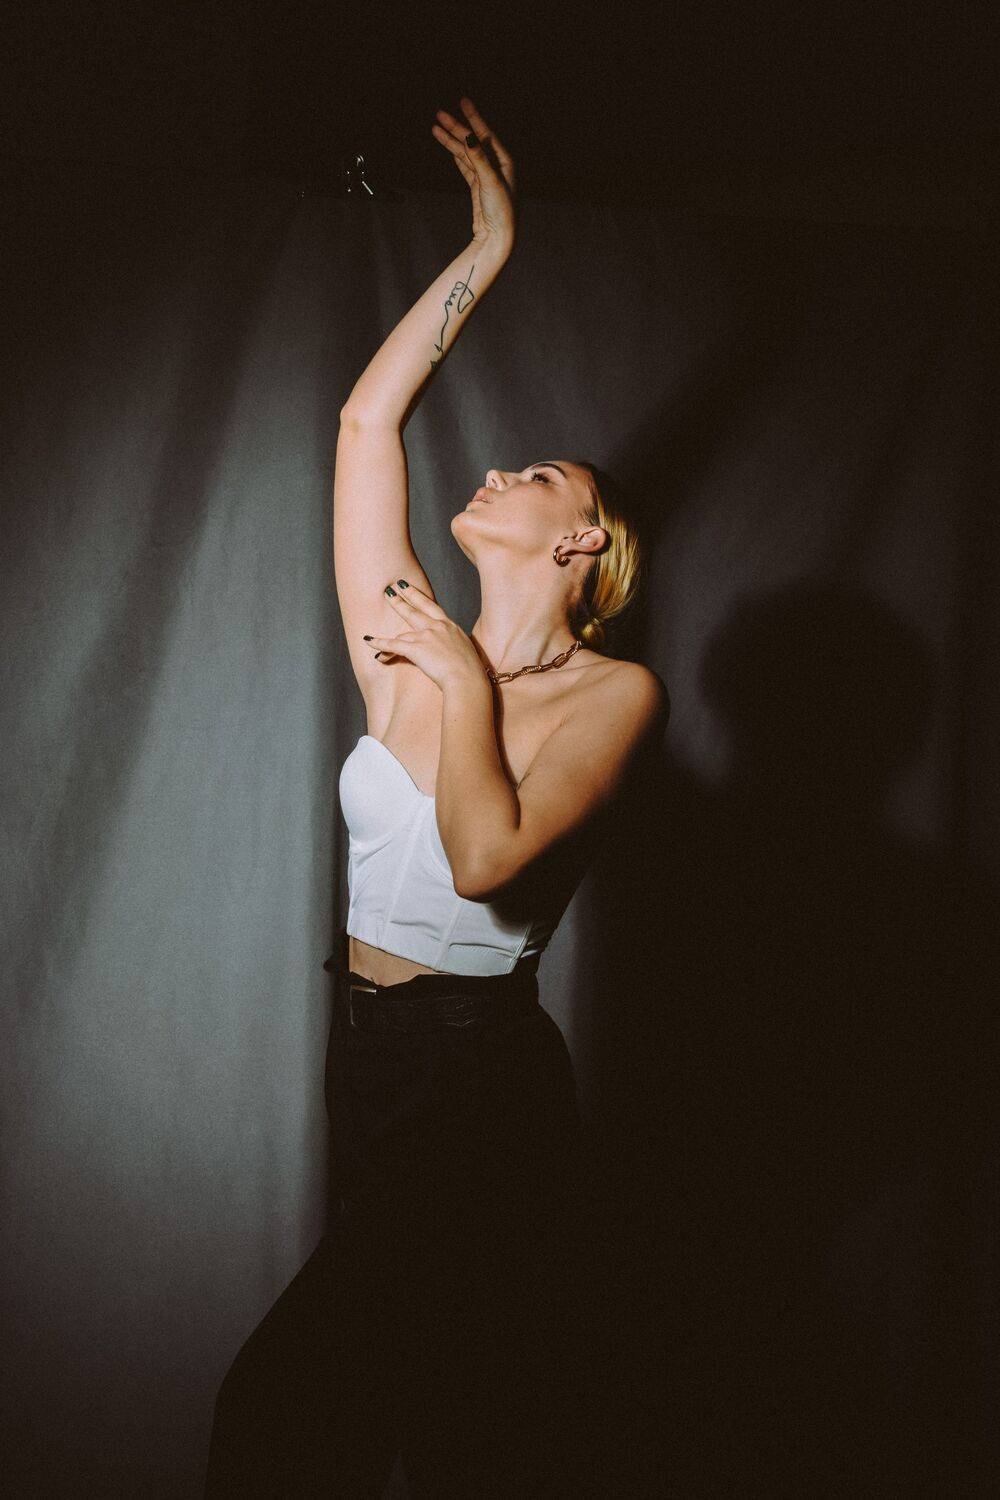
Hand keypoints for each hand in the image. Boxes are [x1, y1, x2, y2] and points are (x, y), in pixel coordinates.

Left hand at [365, 581, 486, 692]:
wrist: (467, 680)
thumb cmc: (471, 672)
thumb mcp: (466, 651)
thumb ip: (455, 646)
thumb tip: (452, 651)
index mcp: (451, 627)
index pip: (431, 606)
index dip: (417, 596)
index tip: (407, 587)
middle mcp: (438, 627)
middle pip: (414, 609)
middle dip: (399, 599)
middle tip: (388, 589)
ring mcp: (426, 636)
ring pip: (401, 632)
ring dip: (385, 636)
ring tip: (371, 637)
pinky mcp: (416, 649)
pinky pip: (393, 645)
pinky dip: (379, 644)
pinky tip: (369, 641)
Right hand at [432, 97, 516, 252]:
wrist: (497, 237)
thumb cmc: (501, 211)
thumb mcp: (490, 181)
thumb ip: (478, 157)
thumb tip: (468, 136)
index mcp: (504, 161)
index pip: (486, 134)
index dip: (473, 117)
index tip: (462, 101)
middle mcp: (496, 166)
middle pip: (472, 142)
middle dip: (456, 127)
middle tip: (439, 114)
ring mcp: (485, 176)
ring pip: (465, 153)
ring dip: (451, 141)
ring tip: (435, 128)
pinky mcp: (477, 187)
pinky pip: (465, 167)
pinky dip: (457, 157)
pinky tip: (449, 147)